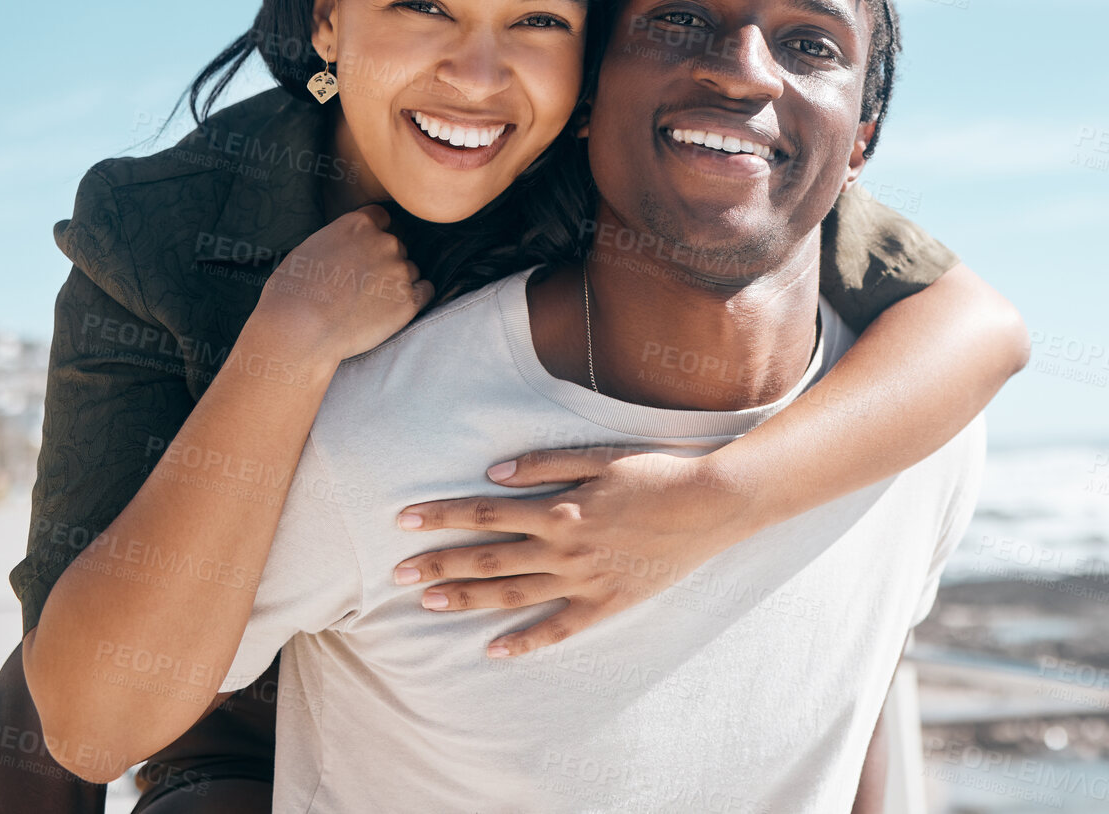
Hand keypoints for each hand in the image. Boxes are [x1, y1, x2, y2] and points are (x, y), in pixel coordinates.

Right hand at [255, 204, 431, 361]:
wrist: (301, 328)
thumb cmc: (294, 291)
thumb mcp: (310, 249)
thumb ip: (338, 241)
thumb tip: (348, 247)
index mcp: (358, 224)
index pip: (382, 218)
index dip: (376, 234)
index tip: (368, 250)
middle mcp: (384, 242)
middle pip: (396, 246)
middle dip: (384, 262)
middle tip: (363, 284)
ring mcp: (400, 271)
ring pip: (410, 270)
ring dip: (397, 282)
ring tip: (371, 302)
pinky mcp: (409, 300)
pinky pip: (426, 291)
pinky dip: (416, 296)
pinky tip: (398, 307)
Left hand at [390, 447, 761, 657]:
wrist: (712, 505)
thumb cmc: (656, 473)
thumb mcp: (599, 457)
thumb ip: (544, 464)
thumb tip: (493, 475)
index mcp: (560, 509)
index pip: (485, 514)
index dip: (442, 516)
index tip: (404, 520)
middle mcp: (565, 549)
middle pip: (489, 559)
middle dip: (440, 564)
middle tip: (396, 574)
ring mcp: (585, 581)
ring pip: (514, 595)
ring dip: (468, 601)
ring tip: (428, 604)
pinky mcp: (607, 604)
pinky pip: (559, 629)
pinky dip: (525, 642)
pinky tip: (494, 650)